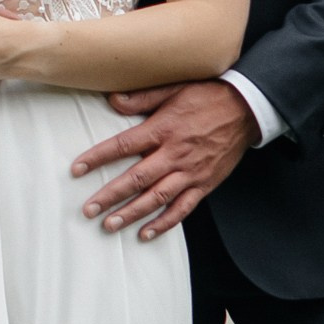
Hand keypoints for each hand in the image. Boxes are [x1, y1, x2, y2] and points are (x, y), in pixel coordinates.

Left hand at [71, 77, 259, 238]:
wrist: (246, 108)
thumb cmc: (207, 95)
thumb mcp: (173, 89)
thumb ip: (142, 97)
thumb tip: (112, 100)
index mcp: (163, 129)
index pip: (122, 146)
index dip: (97, 158)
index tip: (76, 169)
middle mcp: (174, 154)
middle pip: (136, 179)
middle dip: (110, 196)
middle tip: (88, 210)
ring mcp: (190, 172)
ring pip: (156, 198)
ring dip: (131, 214)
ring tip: (110, 225)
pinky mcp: (204, 184)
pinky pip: (182, 208)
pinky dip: (164, 223)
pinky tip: (146, 234)